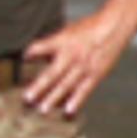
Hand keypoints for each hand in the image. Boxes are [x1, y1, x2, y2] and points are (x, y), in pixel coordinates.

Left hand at [20, 8, 135, 117]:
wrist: (114, 27)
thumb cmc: (90, 28)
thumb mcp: (67, 31)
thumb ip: (52, 44)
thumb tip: (36, 54)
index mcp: (62, 42)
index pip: (41, 47)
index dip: (31, 53)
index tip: (22, 60)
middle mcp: (71, 56)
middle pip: (52, 74)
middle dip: (38, 87)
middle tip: (27, 99)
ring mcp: (84, 67)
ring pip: (66, 85)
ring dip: (54, 98)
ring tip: (43, 109)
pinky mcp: (96, 74)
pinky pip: (85, 89)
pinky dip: (77, 100)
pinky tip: (69, 111)